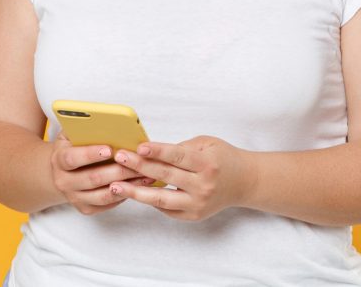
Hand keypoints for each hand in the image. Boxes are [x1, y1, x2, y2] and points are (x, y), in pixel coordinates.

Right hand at [50, 130, 154, 215]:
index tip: (109, 149)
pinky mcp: (85, 208)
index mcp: (59, 159)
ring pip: (102, 195)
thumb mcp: (74, 133)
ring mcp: (74, 197)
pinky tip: (139, 185)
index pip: (72, 158)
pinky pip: (107, 204)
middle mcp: (63, 181)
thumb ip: (85, 127)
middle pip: (92, 178)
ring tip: (145, 175)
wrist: (63, 170)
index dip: (90, 154)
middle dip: (117, 171)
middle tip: (137, 163)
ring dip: (126, 185)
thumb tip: (107, 121)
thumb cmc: (74, 146)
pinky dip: (124, 195)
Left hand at [108, 135, 254, 221]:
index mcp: (207, 164)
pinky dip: (149, 200)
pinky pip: (166, 209)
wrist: (245, 182)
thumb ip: (182, 148)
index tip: (138, 147)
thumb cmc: (223, 158)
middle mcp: (203, 186)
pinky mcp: (193, 215)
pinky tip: (133, 192)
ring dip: (136, 193)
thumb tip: (152, 151)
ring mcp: (198, 203)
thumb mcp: (207, 144)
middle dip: (140, 167)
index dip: (158, 151)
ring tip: (116, 186)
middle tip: (120, 159)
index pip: (178, 156)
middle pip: (166, 176)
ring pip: (161, 199)